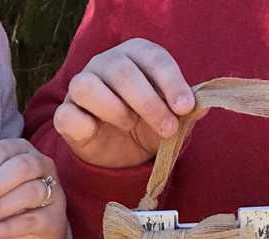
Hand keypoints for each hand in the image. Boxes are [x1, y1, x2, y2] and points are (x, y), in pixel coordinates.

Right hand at [53, 38, 195, 168]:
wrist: (120, 154)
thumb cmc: (147, 125)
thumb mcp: (171, 117)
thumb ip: (187, 109)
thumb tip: (204, 106)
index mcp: (135, 54)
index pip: (153, 58)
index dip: (171, 82)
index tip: (185, 108)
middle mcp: (104, 64)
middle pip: (122, 72)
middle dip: (149, 102)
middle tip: (168, 128)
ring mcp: (80, 86)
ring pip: (87, 86)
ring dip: (115, 109)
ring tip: (129, 125)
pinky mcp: (64, 114)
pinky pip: (67, 115)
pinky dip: (84, 124)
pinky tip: (98, 132)